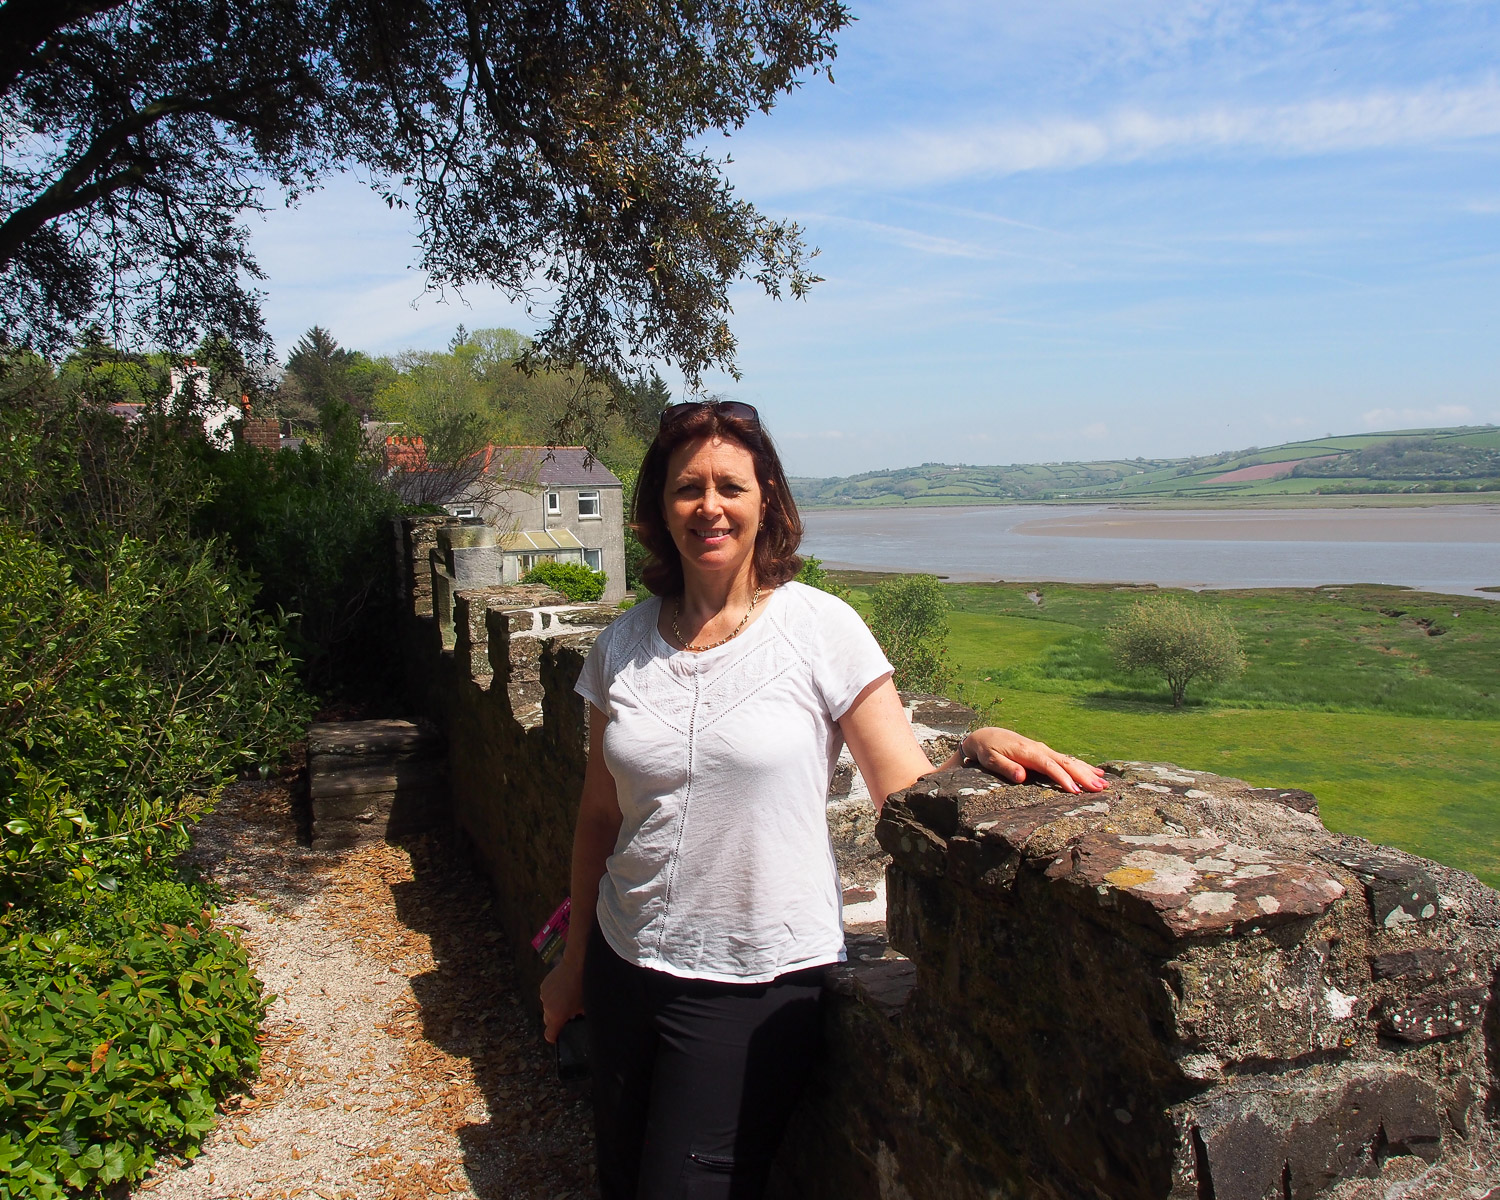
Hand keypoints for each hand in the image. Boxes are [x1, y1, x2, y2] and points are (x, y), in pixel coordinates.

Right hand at [540, 957, 584, 1042]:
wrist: (576, 965)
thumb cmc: (583, 988)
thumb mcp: (584, 1007)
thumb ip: (578, 1017)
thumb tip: (578, 1018)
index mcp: (557, 1016)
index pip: (549, 1035)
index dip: (554, 1037)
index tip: (558, 1036)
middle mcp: (547, 1008)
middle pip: (548, 1021)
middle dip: (556, 1019)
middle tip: (568, 1013)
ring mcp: (544, 996)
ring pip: (547, 1006)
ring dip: (554, 1005)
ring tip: (567, 996)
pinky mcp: (543, 985)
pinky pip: (547, 995)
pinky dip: (553, 994)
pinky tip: (563, 987)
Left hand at [962, 728, 1106, 794]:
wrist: (986, 736)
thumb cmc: (987, 751)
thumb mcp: (990, 760)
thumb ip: (1006, 768)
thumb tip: (1021, 776)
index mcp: (1028, 752)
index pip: (1049, 766)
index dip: (1063, 778)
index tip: (1075, 791)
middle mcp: (1040, 749)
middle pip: (1065, 763)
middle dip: (1083, 776)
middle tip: (1100, 788)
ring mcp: (1044, 750)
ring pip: (1070, 761)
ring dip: (1087, 771)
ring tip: (1104, 782)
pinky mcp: (1045, 753)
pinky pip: (1066, 760)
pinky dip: (1082, 766)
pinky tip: (1096, 771)